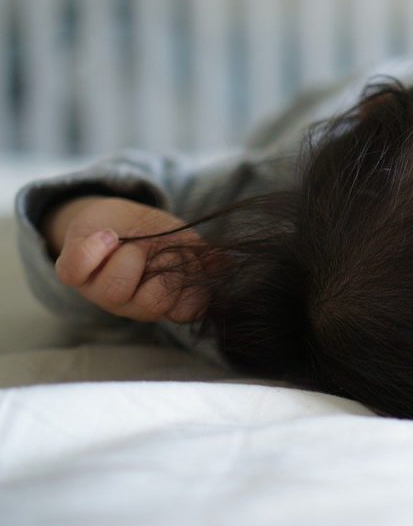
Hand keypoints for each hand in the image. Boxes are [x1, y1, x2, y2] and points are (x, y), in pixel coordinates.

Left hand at [46, 196, 210, 322]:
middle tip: (160, 249)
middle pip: (153, 303)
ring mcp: (101, 293)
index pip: (188, 309)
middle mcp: (134, 304)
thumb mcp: (187, 242)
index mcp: (167, 301)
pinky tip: (106, 237)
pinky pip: (75, 270)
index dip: (192, 283)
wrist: (117, 216)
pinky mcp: (72, 274)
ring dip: (130, 255)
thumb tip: (226, 265)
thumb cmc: (155, 235)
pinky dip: (93, 248)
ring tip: (130, 244)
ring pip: (115, 289)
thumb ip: (205, 257)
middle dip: (165, 265)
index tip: (189, 259)